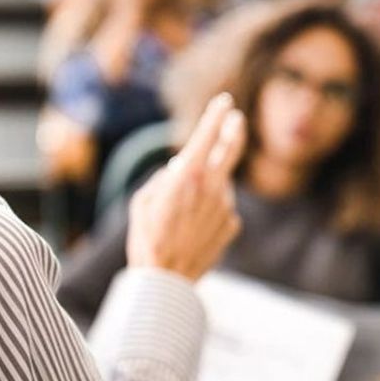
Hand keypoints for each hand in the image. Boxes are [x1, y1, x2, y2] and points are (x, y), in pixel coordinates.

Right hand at [126, 93, 245, 281]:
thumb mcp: (143, 201)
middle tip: (236, 119)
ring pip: (220, 183)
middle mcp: (213, 187)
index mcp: (188, 176)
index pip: (207, 135)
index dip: (216, 114)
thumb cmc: (147, 238)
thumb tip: (179, 169)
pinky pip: (221, 208)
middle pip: (230, 149)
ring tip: (183, 211)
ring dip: (209, 184)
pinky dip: (210, 209)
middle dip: (234, 130)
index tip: (225, 100)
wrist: (166, 280)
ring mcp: (226, 206)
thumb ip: (164, 179)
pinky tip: (192, 228)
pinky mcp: (231, 224)